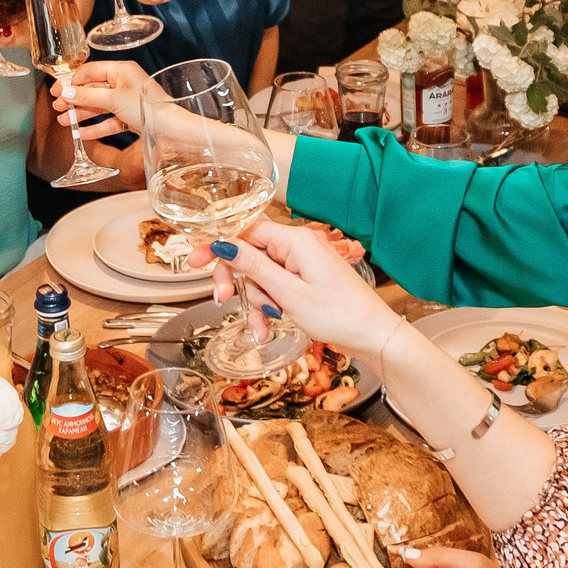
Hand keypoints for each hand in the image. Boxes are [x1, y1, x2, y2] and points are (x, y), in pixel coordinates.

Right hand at [52, 60, 150, 140]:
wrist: (171, 129)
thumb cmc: (148, 107)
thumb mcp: (113, 100)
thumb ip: (87, 96)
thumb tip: (66, 92)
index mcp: (121, 70)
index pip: (90, 71)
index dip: (72, 81)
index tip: (57, 92)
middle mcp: (123, 83)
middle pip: (92, 89)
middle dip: (74, 99)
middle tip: (58, 107)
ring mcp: (126, 100)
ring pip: (99, 105)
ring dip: (81, 114)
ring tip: (65, 122)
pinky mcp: (130, 116)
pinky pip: (108, 120)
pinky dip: (95, 126)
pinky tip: (82, 133)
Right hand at [210, 221, 403, 355]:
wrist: (374, 336)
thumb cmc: (339, 314)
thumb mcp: (288, 293)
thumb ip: (254, 267)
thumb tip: (223, 244)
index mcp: (295, 240)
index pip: (245, 231)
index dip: (218, 246)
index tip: (193, 262)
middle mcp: (299, 246)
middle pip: (251, 254)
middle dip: (238, 280)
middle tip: (225, 300)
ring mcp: (305, 263)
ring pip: (262, 276)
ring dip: (257, 301)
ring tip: (265, 325)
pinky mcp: (309, 279)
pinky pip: (278, 286)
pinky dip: (271, 306)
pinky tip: (270, 327)